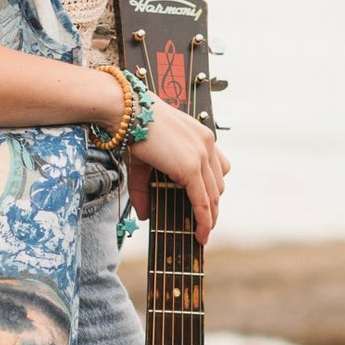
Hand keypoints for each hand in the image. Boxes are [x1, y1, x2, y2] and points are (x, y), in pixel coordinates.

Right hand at [126, 101, 229, 243]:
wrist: (126, 110)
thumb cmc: (131, 129)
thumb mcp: (144, 161)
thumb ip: (145, 189)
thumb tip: (144, 216)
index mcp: (201, 136)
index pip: (218, 169)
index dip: (214, 190)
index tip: (209, 207)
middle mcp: (207, 144)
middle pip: (218, 184)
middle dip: (212, 207)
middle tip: (203, 225)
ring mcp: (201, 155)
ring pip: (214, 195)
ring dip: (210, 217)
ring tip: (202, 233)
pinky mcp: (191, 167)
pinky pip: (202, 201)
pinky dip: (204, 219)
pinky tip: (200, 233)